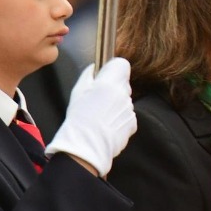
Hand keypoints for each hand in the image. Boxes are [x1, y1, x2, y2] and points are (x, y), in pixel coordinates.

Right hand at [44, 57, 137, 177]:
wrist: (87, 145)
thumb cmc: (79, 118)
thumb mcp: (77, 92)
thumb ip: (88, 76)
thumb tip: (94, 68)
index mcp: (110, 83)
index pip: (122, 65)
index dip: (114, 69)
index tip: (106, 76)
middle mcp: (123, 94)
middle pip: (123, 84)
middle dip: (114, 88)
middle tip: (99, 99)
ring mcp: (130, 109)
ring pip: (125, 100)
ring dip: (116, 105)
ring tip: (101, 116)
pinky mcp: (133, 123)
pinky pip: (127, 115)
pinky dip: (119, 118)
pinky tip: (107, 125)